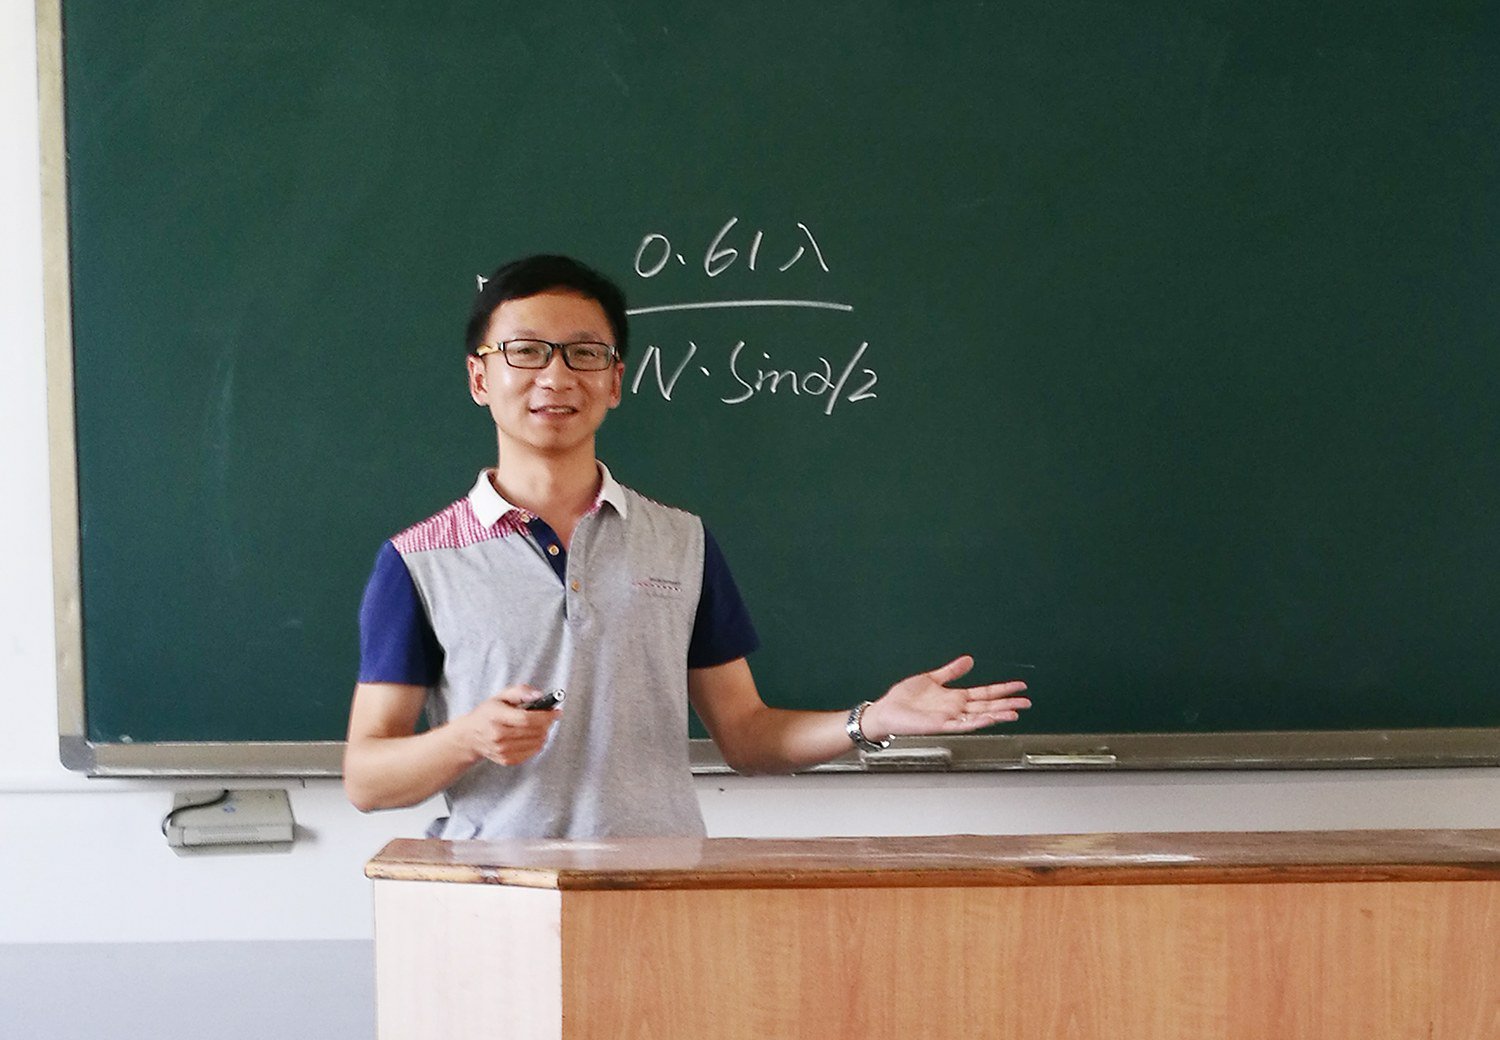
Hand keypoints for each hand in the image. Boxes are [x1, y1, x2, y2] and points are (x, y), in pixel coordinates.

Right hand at [454, 685, 562, 766]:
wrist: (470, 736)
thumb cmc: (488, 714)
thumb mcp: (500, 696)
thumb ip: (520, 692)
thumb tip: (539, 695)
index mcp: (496, 717)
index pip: (526, 718)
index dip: (545, 716)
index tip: (556, 712)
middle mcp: (498, 735)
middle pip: (534, 731)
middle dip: (547, 723)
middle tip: (550, 717)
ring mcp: (502, 750)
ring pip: (536, 743)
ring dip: (544, 733)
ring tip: (541, 726)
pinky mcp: (506, 760)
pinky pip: (531, 753)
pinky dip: (537, 744)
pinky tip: (533, 736)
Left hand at [860, 656, 1030, 740]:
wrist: (886, 710)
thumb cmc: (904, 698)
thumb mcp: (930, 678)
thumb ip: (951, 671)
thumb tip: (969, 660)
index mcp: (955, 697)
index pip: (985, 693)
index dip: (1003, 689)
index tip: (1020, 686)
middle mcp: (956, 708)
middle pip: (988, 705)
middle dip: (1008, 703)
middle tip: (1027, 702)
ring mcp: (950, 718)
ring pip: (980, 716)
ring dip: (997, 714)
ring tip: (1015, 712)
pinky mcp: (940, 725)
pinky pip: (962, 724)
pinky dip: (976, 722)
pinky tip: (989, 718)